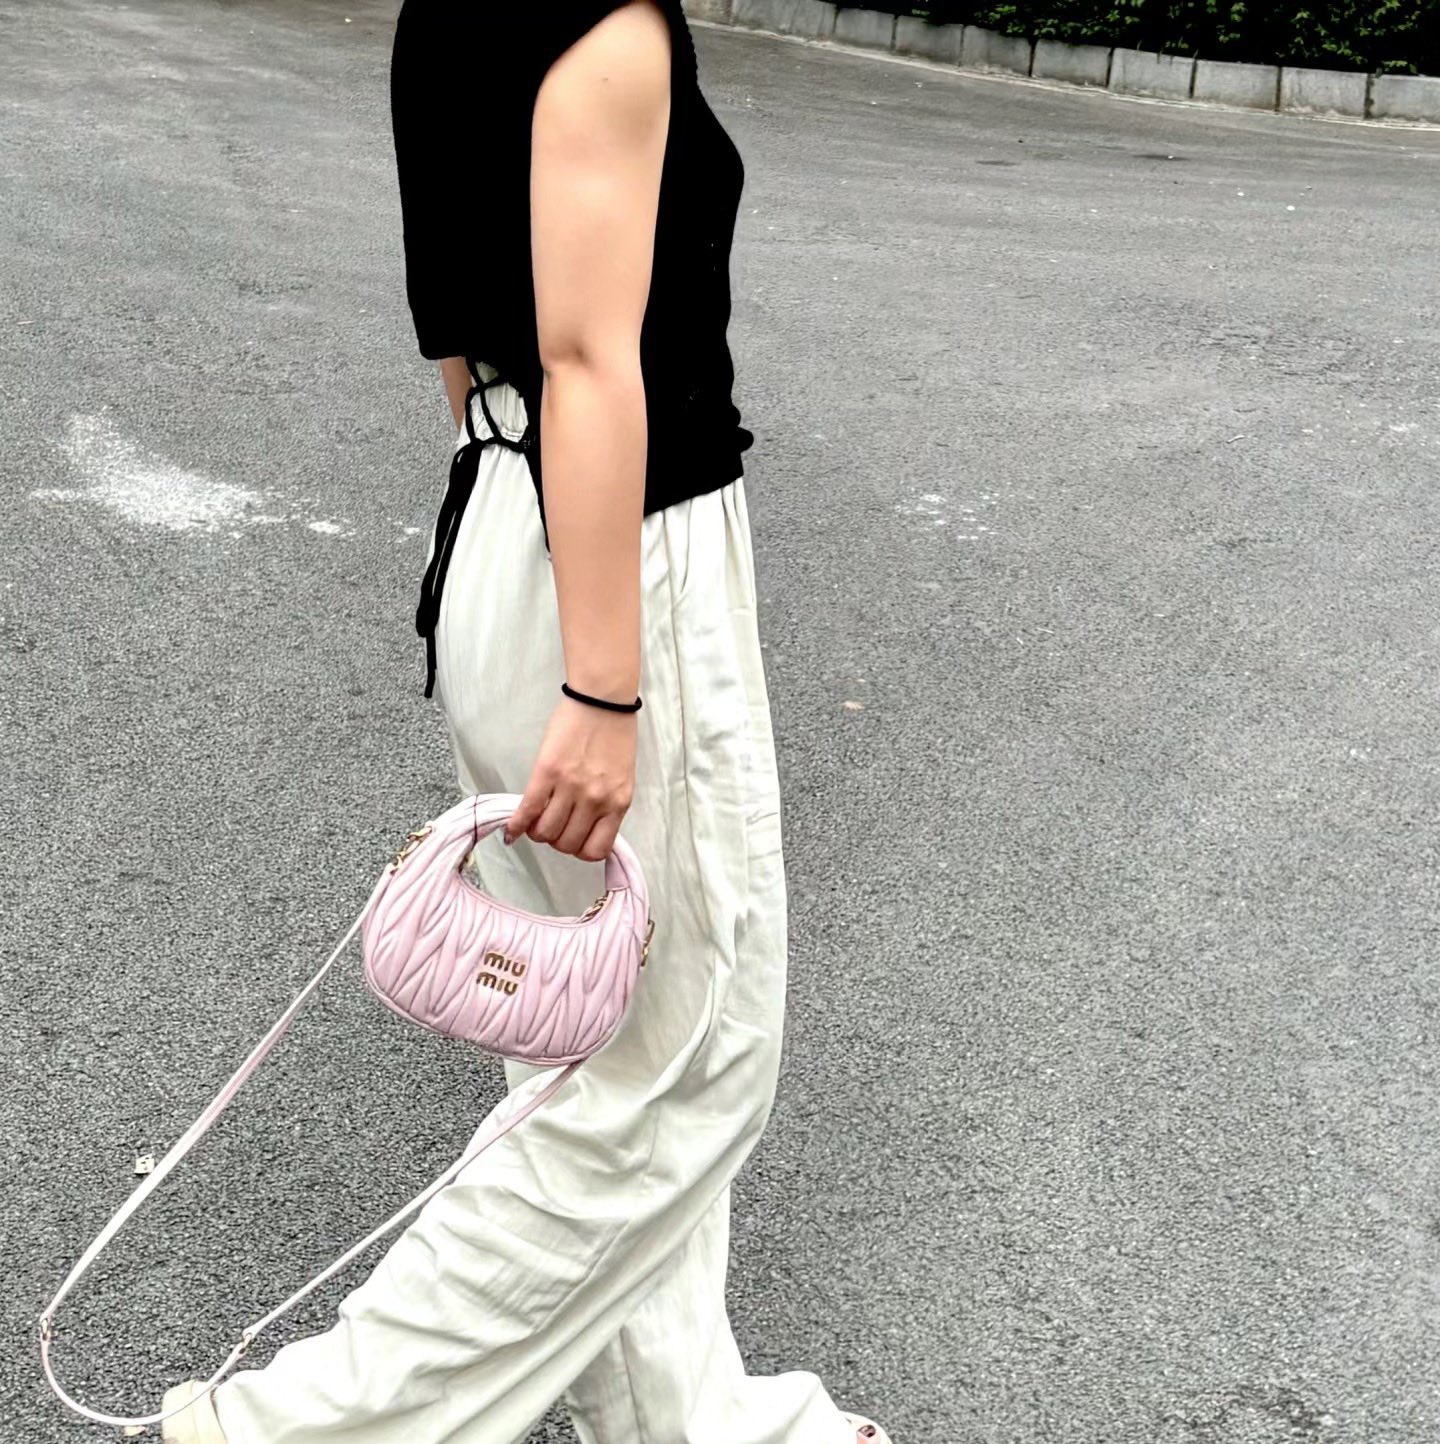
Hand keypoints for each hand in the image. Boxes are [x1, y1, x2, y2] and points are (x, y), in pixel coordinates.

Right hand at [504, 694, 636, 859]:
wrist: (603, 700)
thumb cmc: (615, 735)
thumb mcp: (620, 778)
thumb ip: (606, 804)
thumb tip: (583, 826)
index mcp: (617, 803)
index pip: (595, 850)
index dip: (579, 850)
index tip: (572, 838)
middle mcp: (595, 800)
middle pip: (566, 844)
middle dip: (556, 840)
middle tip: (553, 825)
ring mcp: (570, 788)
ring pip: (545, 832)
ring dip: (537, 832)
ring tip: (536, 820)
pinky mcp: (547, 773)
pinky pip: (528, 811)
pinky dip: (516, 825)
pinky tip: (512, 828)